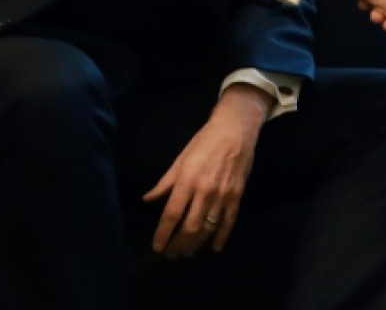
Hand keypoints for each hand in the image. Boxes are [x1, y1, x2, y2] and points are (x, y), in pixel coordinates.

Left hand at [143, 85, 269, 257]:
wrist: (236, 131)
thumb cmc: (204, 142)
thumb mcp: (181, 159)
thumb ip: (165, 183)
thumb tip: (148, 199)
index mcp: (187, 181)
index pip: (172, 214)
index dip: (163, 234)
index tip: (157, 247)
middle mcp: (205, 192)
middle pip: (189, 227)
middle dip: (178, 244)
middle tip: (171, 254)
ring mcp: (223, 196)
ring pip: (208, 228)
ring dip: (196, 244)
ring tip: (186, 253)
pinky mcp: (237, 196)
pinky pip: (228, 222)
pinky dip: (221, 237)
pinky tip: (214, 247)